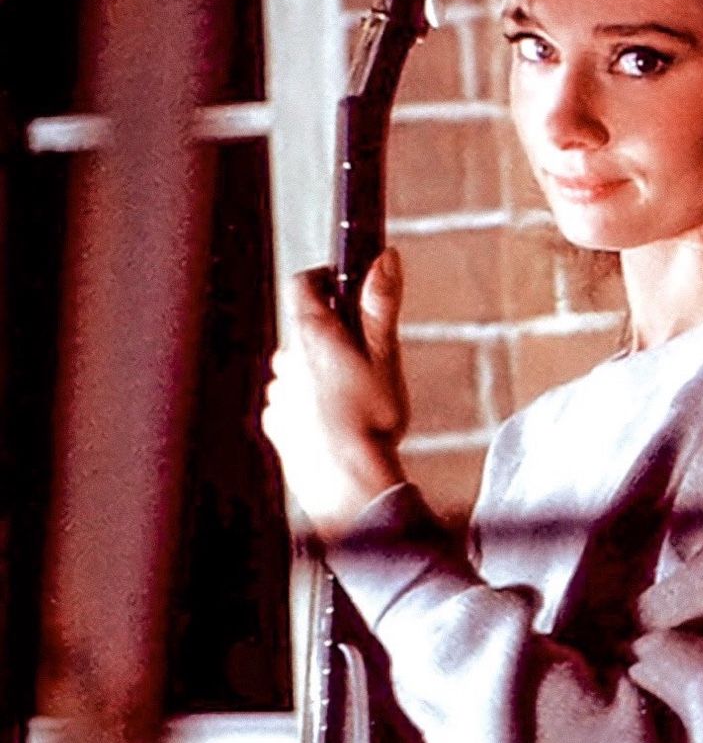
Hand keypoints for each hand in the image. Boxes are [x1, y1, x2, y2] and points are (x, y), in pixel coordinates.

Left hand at [262, 249, 409, 539]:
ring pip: (298, 371)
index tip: (342, 286)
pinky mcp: (276, 426)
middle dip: (330, 338)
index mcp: (312, 336)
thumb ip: (381, 305)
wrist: (349, 484)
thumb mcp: (385, 357)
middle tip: (365, 361)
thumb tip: (384, 258)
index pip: (303, 283)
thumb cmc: (371, 423)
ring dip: (319, 376)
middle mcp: (285, 360)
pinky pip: (291, 405)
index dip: (324, 279)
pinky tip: (337, 426)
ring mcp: (277, 395)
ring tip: (354, 402)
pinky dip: (310, 409)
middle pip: (304, 331)